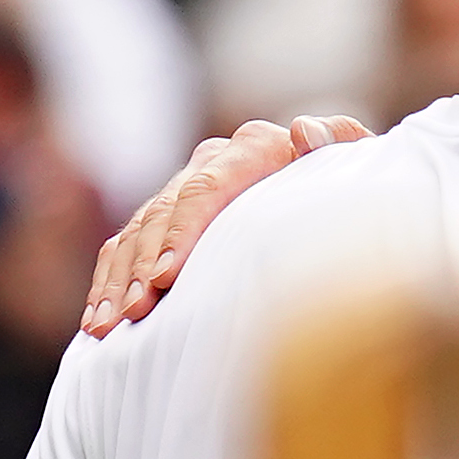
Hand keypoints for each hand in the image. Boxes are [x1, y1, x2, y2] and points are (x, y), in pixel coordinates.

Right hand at [84, 115, 365, 334]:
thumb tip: (302, 132)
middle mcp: (214, 160)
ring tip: (106, 327)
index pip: (208, 187)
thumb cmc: (359, 192)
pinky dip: (108, 284)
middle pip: (164, 212)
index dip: (182, 232)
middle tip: (135, 313)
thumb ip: (341, 143)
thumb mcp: (362, 168)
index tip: (167, 277)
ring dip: (118, 282)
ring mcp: (186, 187)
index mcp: (257, 147)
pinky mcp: (167, 218)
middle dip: (144, 266)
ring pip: (136, 232)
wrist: (346, 201)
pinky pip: (123, 248)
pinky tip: (96, 323)